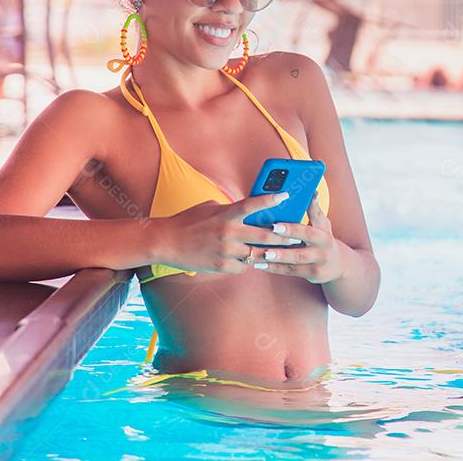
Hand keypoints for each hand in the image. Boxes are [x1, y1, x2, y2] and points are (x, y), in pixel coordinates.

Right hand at [150, 192, 291, 274]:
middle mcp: (228, 233)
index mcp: (225, 214)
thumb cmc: (188, 221)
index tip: (287, 195)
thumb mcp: (210, 208)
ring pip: (257, 255)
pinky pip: (243, 267)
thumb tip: (249, 211)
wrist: (166, 242)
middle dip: (283, 237)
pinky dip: (248, 263)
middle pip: (264, 236)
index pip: (253, 205)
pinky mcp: (221, 266)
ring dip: (268, 253)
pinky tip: (250, 260)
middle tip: (296, 236)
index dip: (271, 199)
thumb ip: (231, 209)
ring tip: (280, 251)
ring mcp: (225, 251)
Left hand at [255, 191, 345, 282]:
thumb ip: (314, 211)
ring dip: (277, 256)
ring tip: (262, 253)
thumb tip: (312, 191)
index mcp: (324, 229)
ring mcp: (319, 261)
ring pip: (296, 258)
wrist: (338, 265)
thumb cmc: (323, 239)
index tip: (299, 201)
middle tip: (272, 228)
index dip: (309, 207)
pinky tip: (260, 264)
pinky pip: (290, 271)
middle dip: (289, 232)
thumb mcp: (323, 224)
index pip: (316, 216)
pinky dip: (274, 268)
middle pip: (306, 237)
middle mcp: (324, 245)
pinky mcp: (313, 274)